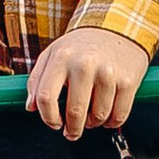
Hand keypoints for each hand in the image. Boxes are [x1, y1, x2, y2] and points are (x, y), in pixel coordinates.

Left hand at [26, 23, 146, 139]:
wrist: (116, 27)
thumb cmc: (82, 44)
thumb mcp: (54, 53)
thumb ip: (37, 79)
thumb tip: (31, 107)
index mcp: (62, 58)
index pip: (46, 97)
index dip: (48, 118)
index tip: (54, 123)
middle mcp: (85, 65)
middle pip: (74, 113)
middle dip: (72, 129)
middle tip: (72, 131)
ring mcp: (108, 73)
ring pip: (98, 117)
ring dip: (93, 124)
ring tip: (91, 117)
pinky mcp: (128, 81)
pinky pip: (118, 116)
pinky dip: (111, 122)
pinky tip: (107, 115)